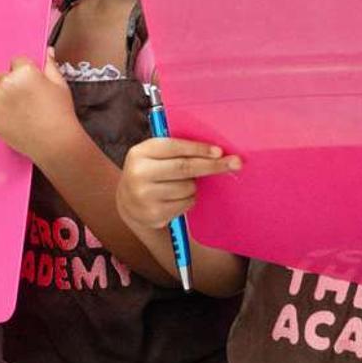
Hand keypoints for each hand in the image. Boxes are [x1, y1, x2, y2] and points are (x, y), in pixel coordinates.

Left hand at [0, 52, 77, 161]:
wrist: (54, 143)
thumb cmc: (60, 114)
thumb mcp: (60, 85)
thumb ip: (50, 66)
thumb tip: (48, 52)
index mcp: (24, 71)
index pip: (17, 62)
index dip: (25, 74)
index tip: (31, 86)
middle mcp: (6, 82)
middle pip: (3, 77)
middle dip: (12, 85)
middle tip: (27, 102)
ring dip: (1, 99)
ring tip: (19, 113)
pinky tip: (10, 120)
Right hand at [117, 138, 239, 232]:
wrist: (127, 201)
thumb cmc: (150, 171)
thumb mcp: (153, 155)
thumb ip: (176, 149)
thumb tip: (215, 151)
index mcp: (139, 153)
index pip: (174, 147)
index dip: (198, 149)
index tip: (219, 151)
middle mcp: (138, 174)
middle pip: (185, 168)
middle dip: (212, 165)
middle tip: (235, 163)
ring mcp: (144, 197)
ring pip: (188, 187)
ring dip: (193, 185)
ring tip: (179, 184)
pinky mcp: (154, 215)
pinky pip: (186, 204)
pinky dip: (188, 199)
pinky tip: (175, 197)